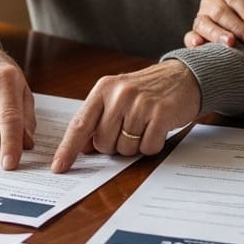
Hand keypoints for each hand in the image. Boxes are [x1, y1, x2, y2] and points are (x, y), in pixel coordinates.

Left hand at [51, 61, 200, 172]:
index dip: (68, 149)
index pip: (80, 124)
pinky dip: (153, 145)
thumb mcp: (118, 97)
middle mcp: (120, 94)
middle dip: (115, 145)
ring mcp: (141, 103)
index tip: (59, 167)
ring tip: (145, 126)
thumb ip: (99, 120)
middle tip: (130, 129)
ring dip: (135, 146)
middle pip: (104, 143)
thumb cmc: (148, 91)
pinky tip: (158, 129)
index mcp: (104, 89)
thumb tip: (84, 148)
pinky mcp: (161, 113)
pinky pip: (148, 148)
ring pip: (126, 149)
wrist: (184, 76)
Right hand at [183, 0, 243, 47]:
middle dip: (237, 27)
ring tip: (231, 43)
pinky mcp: (195, 33)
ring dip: (217, 34)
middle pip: (220, 11)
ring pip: (204, 23)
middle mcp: (211, 0)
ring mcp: (201, 16)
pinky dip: (192, 40)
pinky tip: (198, 45)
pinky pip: (190, 36)